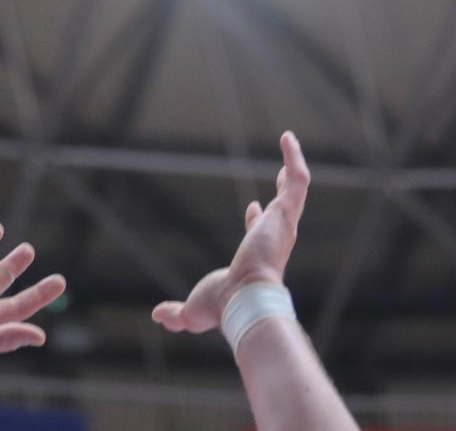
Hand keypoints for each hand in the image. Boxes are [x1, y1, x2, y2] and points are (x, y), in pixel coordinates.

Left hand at [151, 131, 309, 334]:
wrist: (244, 303)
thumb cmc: (224, 308)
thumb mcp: (194, 310)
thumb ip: (176, 313)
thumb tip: (157, 316)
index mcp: (258, 257)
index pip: (261, 233)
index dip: (257, 220)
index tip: (254, 208)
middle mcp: (275, 239)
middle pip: (283, 209)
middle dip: (284, 192)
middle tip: (283, 174)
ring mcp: (283, 225)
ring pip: (296, 188)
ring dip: (294, 165)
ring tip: (290, 142)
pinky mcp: (286, 213)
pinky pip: (298, 178)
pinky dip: (295, 157)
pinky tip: (288, 138)